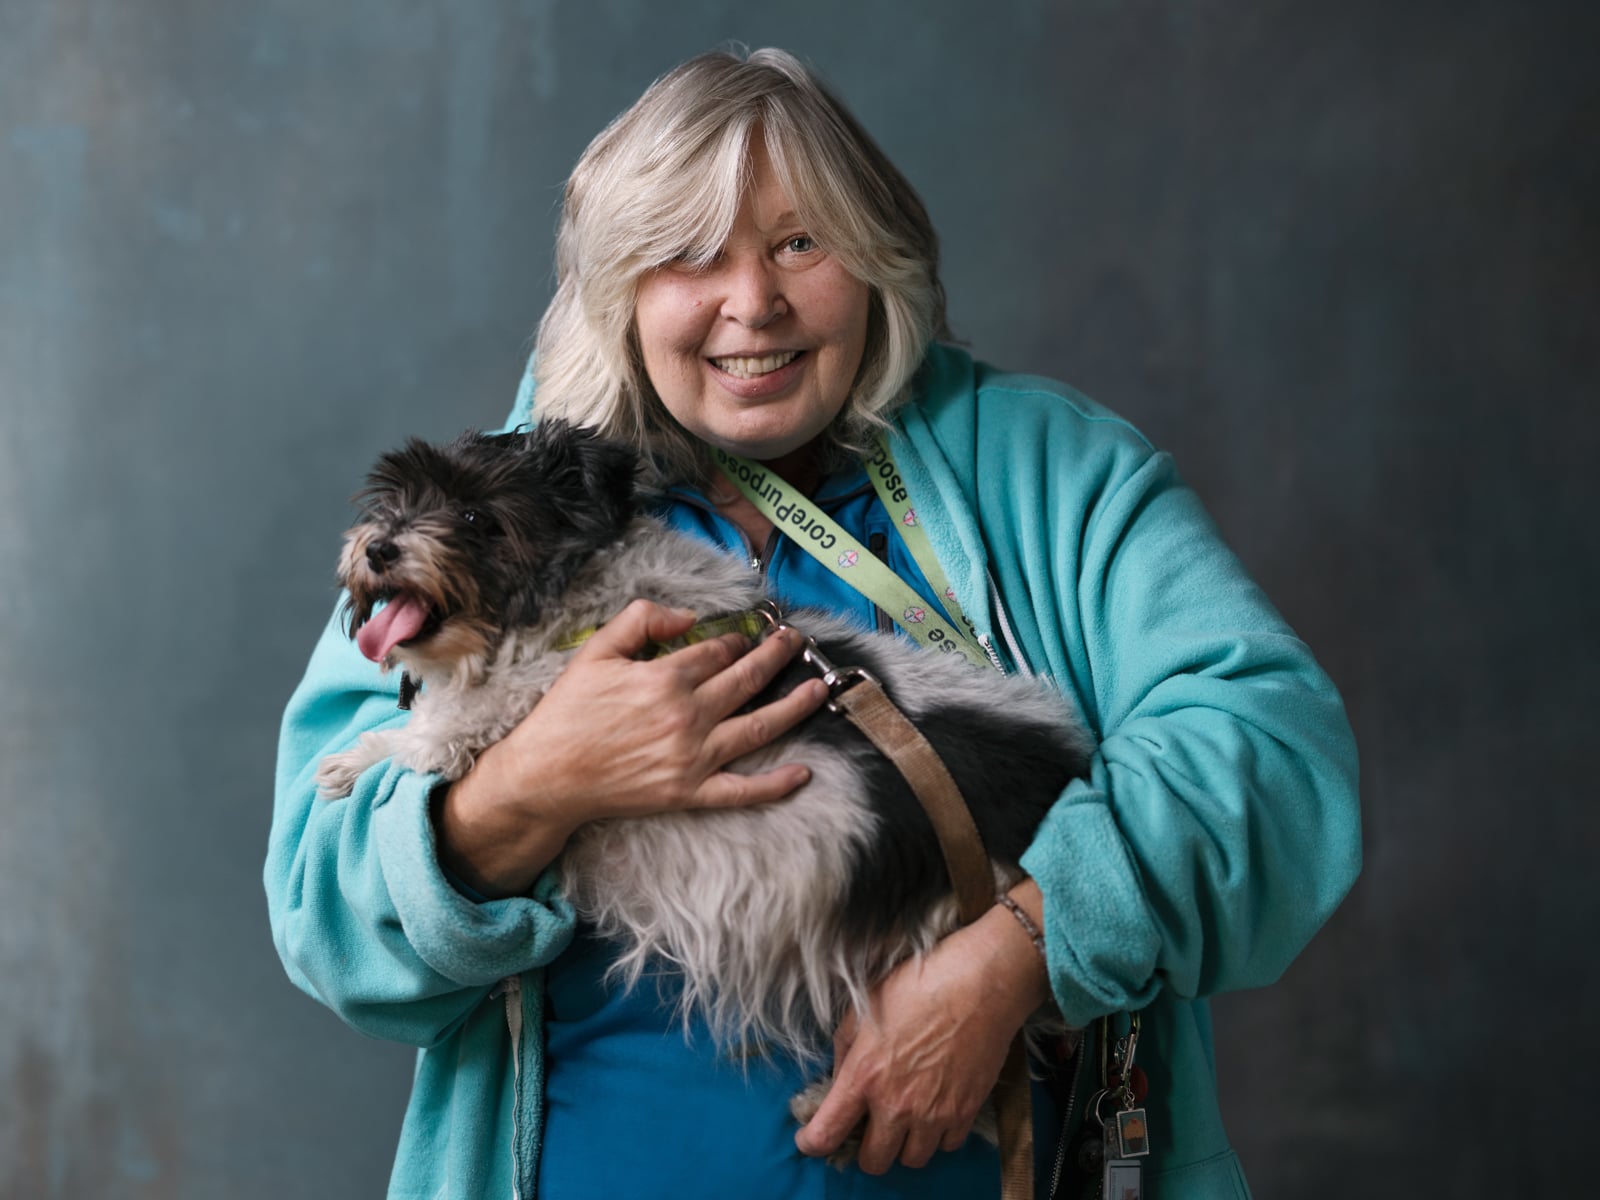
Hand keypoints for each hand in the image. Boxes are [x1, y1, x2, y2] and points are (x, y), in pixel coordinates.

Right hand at [436, 600, 828, 896]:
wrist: (547, 776)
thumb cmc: (568, 713)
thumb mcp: (595, 651)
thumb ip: (640, 620)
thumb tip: (686, 617)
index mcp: (665, 678)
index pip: (718, 651)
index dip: (736, 640)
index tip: (745, 637)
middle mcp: (688, 715)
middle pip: (748, 679)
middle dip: (777, 656)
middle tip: (795, 642)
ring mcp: (694, 757)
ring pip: (760, 727)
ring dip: (796, 705)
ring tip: (819, 687)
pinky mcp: (690, 792)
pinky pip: (743, 790)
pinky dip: (776, 784)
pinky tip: (803, 772)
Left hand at [794, 883, 1049, 1172]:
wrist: (978, 984)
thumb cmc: (918, 985)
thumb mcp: (864, 1008)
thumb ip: (845, 1051)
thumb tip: (839, 1079)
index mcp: (864, 1076)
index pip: (827, 1134)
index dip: (812, 1143)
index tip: (811, 1141)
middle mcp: (896, 1104)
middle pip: (873, 1162)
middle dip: (865, 1148)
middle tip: (869, 1126)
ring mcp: (934, 1113)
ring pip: (912, 1160)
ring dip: (905, 1143)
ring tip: (907, 1117)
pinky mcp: (966, 1112)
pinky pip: (947, 1145)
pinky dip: (939, 1134)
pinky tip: (936, 1108)